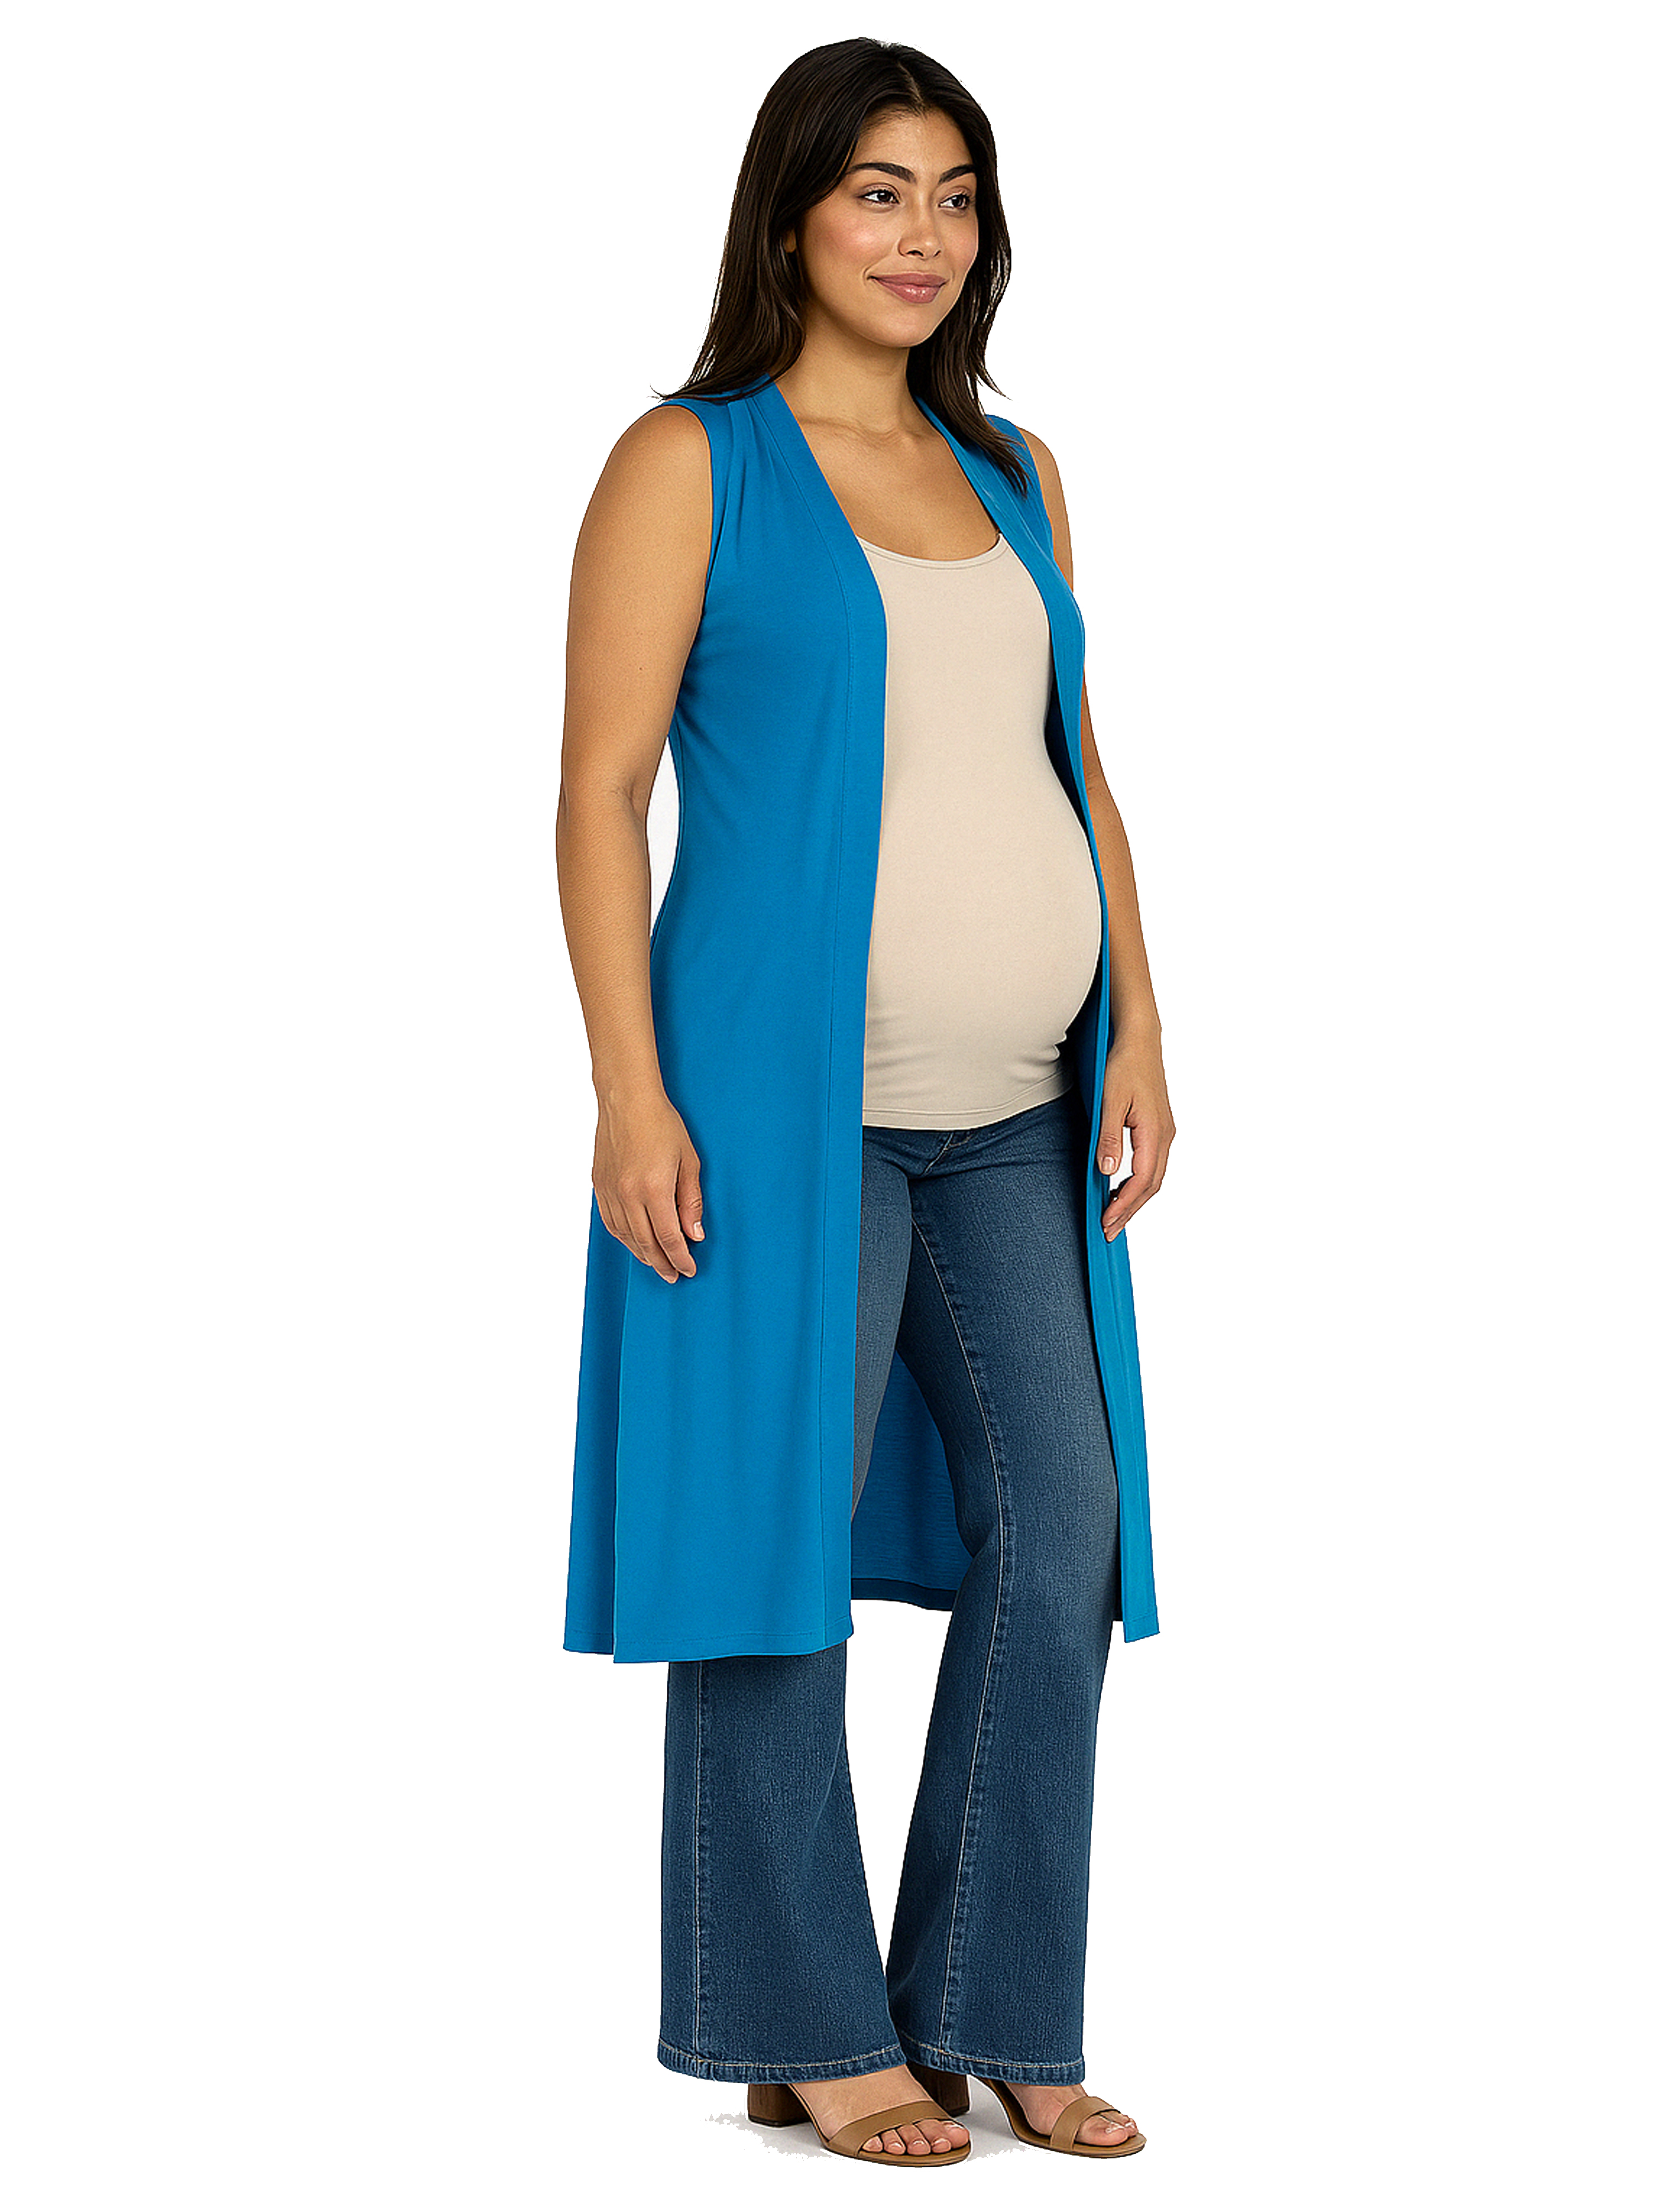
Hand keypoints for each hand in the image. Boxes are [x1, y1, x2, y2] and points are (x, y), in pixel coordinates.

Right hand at [592, 1089, 704, 1281]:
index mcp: (653, 1189)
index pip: (668, 1237)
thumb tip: (695, 1234)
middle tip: (673, 1275)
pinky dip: (623, 1237)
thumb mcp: (689, 1160)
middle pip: (645, 1243)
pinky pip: (610, 1222)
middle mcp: (628, 1194)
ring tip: (656, 1263)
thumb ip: (691, 1200)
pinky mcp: (599, 1185)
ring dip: (641, 1254)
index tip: (689, 1269)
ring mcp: (609, 1191)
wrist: (626, 1099)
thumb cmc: (662, 1123)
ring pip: (625, 1236)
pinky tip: (633, 1241)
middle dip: (662, 1264)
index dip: (680, 1258)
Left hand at [1095, 1036, 1174, 1242]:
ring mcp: (1164, 1133)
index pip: (1143, 1180)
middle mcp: (1165, 1136)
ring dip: (1135, 1199)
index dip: (1125, 1204)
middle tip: (1109, 1231)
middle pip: (1152, 1185)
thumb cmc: (1124, 1066)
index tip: (1107, 1221)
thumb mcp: (1110, 1101)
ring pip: (1154, 1177)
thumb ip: (1109, 1137)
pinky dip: (1138, 1183)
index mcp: (1155, 1132)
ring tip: (1114, 1217)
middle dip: (1130, 1211)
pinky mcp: (1158, 1128)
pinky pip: (1152, 1165)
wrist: (1139, 1041)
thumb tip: (1106, 1171)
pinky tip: (1122, 1188)